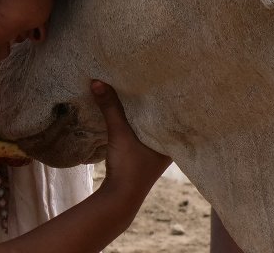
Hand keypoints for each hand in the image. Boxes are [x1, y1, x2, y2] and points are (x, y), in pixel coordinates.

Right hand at [91, 79, 169, 205]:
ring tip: (143, 87)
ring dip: (146, 111)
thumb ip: (110, 106)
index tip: (170, 77)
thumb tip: (97, 80)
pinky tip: (132, 109)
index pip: (176, 113)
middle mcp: (169, 146)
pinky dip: (139, 121)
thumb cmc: (128, 166)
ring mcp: (157, 152)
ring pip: (154, 125)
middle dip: (158, 101)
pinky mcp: (144, 155)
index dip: (172, 96)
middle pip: (165, 118)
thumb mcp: (119, 132)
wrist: (119, 198)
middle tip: (155, 76)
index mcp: (172, 141)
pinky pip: (145, 131)